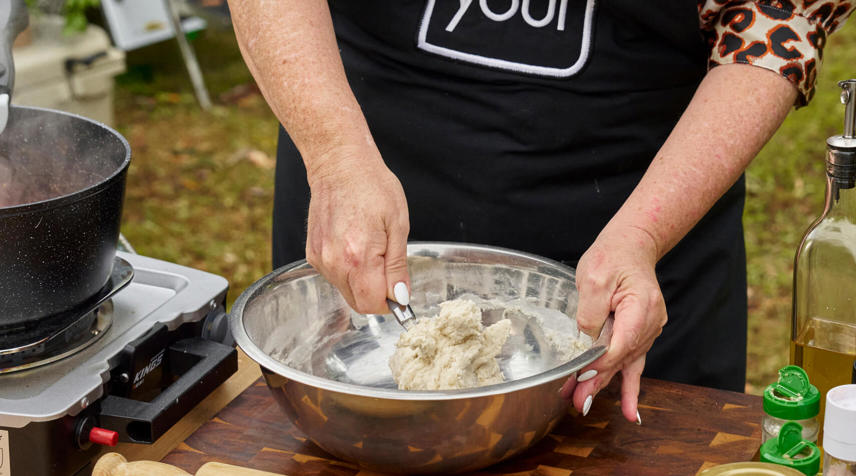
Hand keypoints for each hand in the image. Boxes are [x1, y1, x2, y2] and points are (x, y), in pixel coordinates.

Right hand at [304, 146, 409, 313]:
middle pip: (358, 303)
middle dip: (377, 294)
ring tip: (370, 248)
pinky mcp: (312, 254)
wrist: (339, 165)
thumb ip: (397, 267)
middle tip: (387, 266)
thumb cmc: (372, 187)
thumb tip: (400, 297)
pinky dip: (348, 271)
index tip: (399, 289)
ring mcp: (320, 259)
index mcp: (358, 257)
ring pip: (346, 291)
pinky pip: (334, 277)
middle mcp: (334, 262)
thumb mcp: (398, 226)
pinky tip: (354, 245)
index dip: (390, 302)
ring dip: (362, 282)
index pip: (372, 304)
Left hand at [560, 225, 666, 423]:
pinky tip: (631, 413)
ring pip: (624, 363)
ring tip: (582, 404)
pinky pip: (633, 362)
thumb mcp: (594, 277)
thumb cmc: (613, 256)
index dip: (599, 364)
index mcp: (642, 308)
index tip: (579, 378)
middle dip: (596, 382)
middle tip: (576, 402)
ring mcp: (647, 330)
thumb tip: (587, 340)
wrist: (630, 246)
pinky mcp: (638, 333)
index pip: (620, 345)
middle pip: (621, 359)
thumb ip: (591, 311)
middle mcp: (650, 323)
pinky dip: (629, 387)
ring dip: (602, 383)